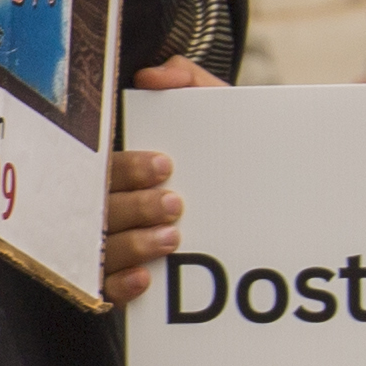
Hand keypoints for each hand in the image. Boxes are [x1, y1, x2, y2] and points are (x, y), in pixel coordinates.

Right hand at [106, 57, 214, 303]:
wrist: (267, 197)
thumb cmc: (221, 150)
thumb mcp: (211, 109)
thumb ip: (189, 81)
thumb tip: (154, 74)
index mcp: (115, 162)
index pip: (102, 165)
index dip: (128, 167)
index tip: (164, 165)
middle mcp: (101, 201)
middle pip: (98, 208)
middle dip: (135, 206)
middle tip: (174, 204)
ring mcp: (104, 243)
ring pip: (100, 249)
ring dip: (134, 244)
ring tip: (173, 238)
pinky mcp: (114, 281)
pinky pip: (102, 290)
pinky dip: (121, 285)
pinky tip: (146, 278)